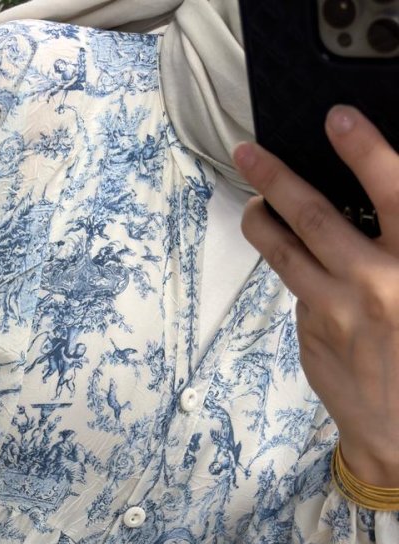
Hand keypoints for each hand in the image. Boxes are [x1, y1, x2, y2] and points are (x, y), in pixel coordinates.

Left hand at [233, 104, 398, 487]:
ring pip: (287, 255)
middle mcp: (377, 284)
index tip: (336, 117)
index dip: (363, 150)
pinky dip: (294, 268)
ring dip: (262, 221)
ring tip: (250, 201)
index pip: (392, 192)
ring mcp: (337, 313)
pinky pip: (299, 291)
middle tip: (248, 151)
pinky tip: (294, 258)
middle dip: (277, 178)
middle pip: (316, 217)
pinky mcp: (313, 336)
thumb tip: (379, 201)